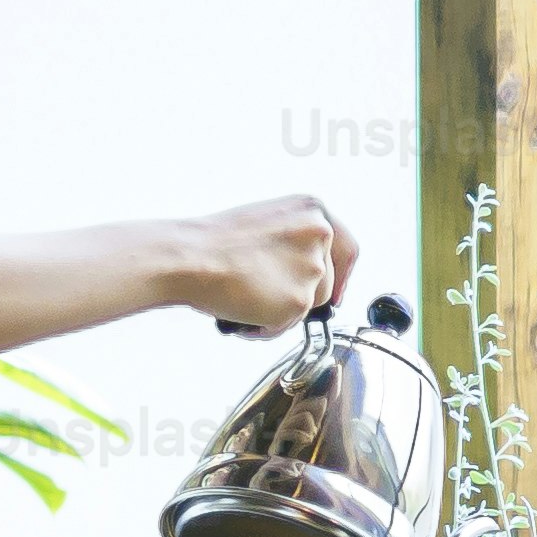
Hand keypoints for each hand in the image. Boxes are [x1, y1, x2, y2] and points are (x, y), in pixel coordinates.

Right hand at [179, 196, 357, 334]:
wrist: (189, 258)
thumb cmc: (212, 243)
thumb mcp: (265, 224)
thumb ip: (293, 241)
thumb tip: (302, 272)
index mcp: (312, 210)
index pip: (347, 249)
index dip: (342, 276)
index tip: (338, 293)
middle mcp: (320, 236)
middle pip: (327, 283)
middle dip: (299, 297)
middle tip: (266, 300)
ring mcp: (312, 269)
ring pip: (309, 306)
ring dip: (280, 311)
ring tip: (245, 300)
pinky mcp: (299, 301)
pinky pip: (288, 325)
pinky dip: (265, 326)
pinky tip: (242, 312)